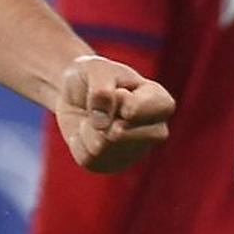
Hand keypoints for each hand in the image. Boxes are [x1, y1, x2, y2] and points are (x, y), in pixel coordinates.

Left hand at [55, 56, 172, 173]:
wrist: (73, 93)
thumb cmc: (92, 77)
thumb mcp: (94, 69)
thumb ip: (101, 90)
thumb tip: (103, 125)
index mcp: (159, 102)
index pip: (156, 109)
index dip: (129, 103)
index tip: (119, 92)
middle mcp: (154, 130)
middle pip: (127, 135)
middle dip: (102, 118)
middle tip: (102, 107)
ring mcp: (135, 151)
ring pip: (102, 148)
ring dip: (87, 128)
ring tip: (93, 117)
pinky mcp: (113, 164)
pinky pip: (89, 160)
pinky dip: (78, 142)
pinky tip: (86, 132)